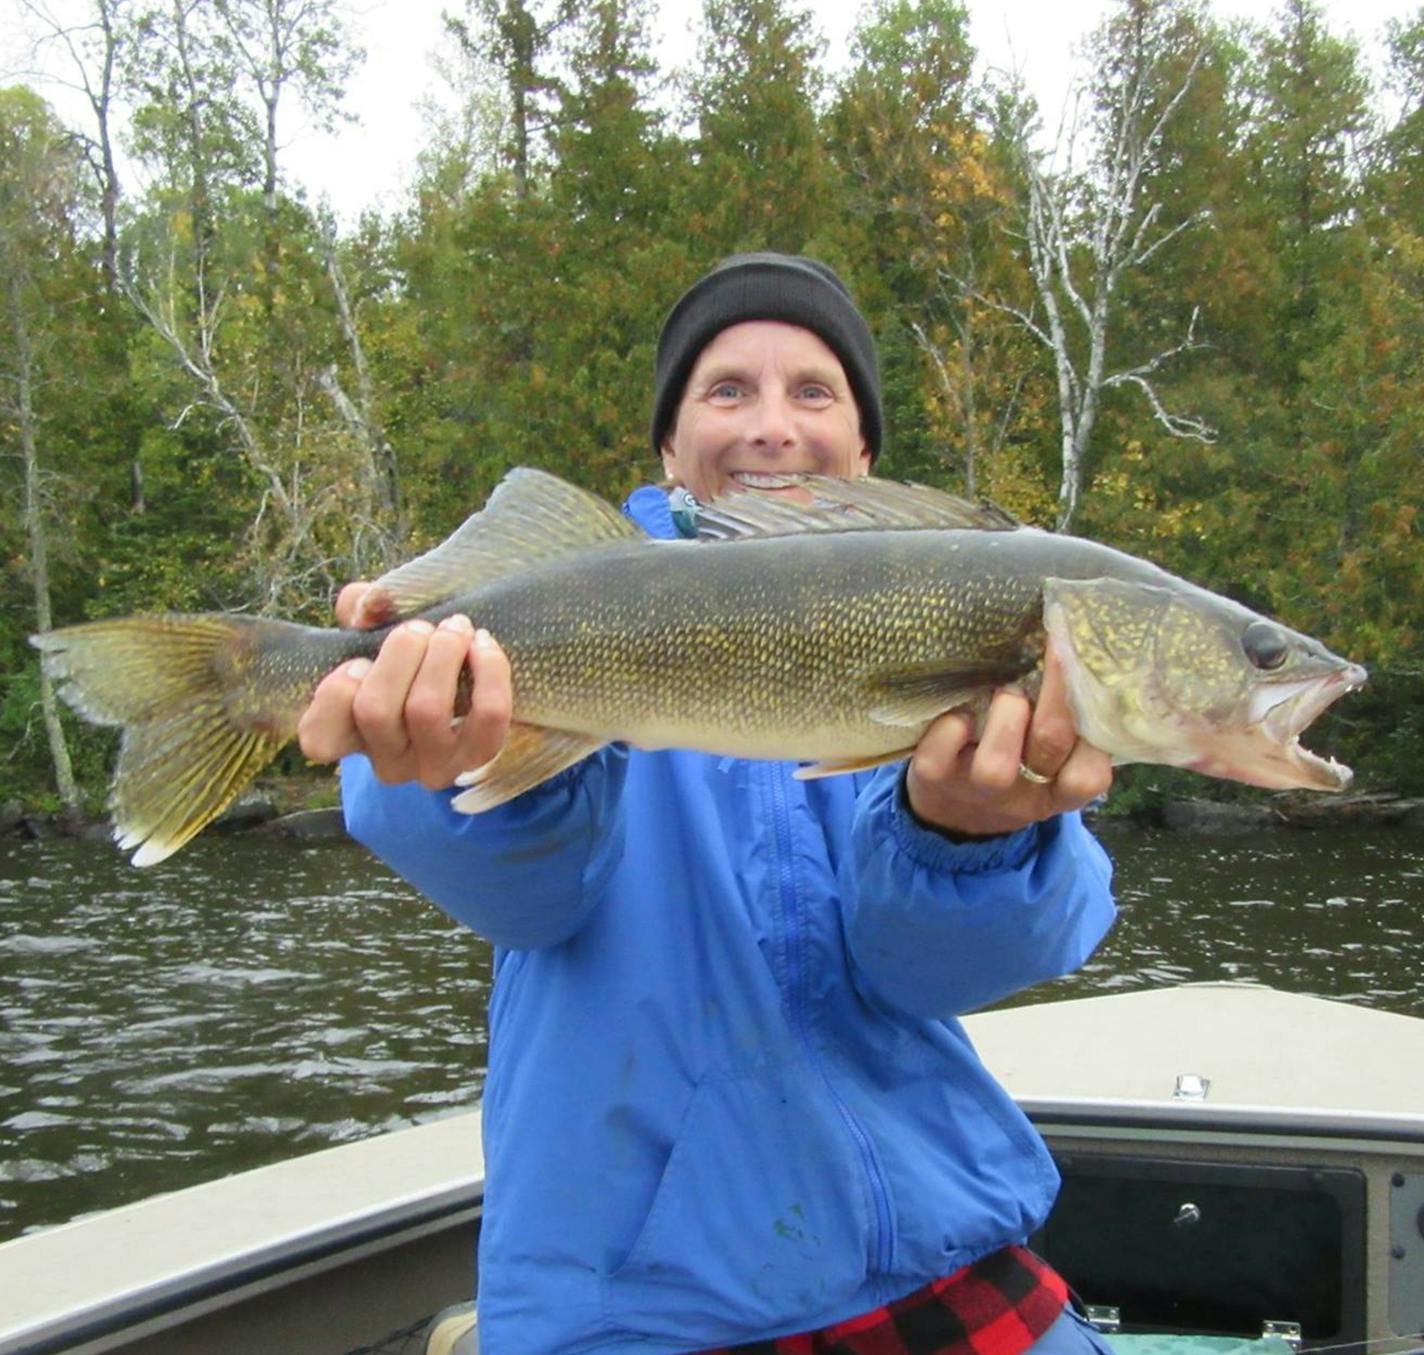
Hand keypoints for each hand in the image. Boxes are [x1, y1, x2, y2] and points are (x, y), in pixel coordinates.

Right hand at [297, 583, 512, 787]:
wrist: (471, 677)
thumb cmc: (410, 654)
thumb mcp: (376, 627)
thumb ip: (361, 606)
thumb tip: (369, 604)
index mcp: (349, 737)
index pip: (318, 741)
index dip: (334, 694)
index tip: (357, 660)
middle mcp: (388, 763)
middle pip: (375, 710)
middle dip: (399, 652)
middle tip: (419, 627)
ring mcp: (434, 765)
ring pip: (427, 710)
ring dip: (441, 654)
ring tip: (454, 627)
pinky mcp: (480, 755)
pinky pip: (488, 715)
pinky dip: (488, 670)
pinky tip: (482, 642)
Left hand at [905, 646, 1111, 838]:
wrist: (952, 815)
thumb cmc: (1014, 772)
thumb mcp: (1048, 765)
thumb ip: (1067, 728)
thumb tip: (1080, 656)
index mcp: (1058, 792)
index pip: (1091, 774)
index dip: (1095, 727)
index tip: (1091, 671)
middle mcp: (1022, 797)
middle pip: (1050, 742)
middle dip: (1057, 687)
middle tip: (1057, 645)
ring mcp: (976, 789)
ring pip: (996, 761)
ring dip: (1006, 711)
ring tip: (1006, 691)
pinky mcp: (934, 779)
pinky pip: (942, 753)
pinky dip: (951, 725)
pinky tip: (960, 714)